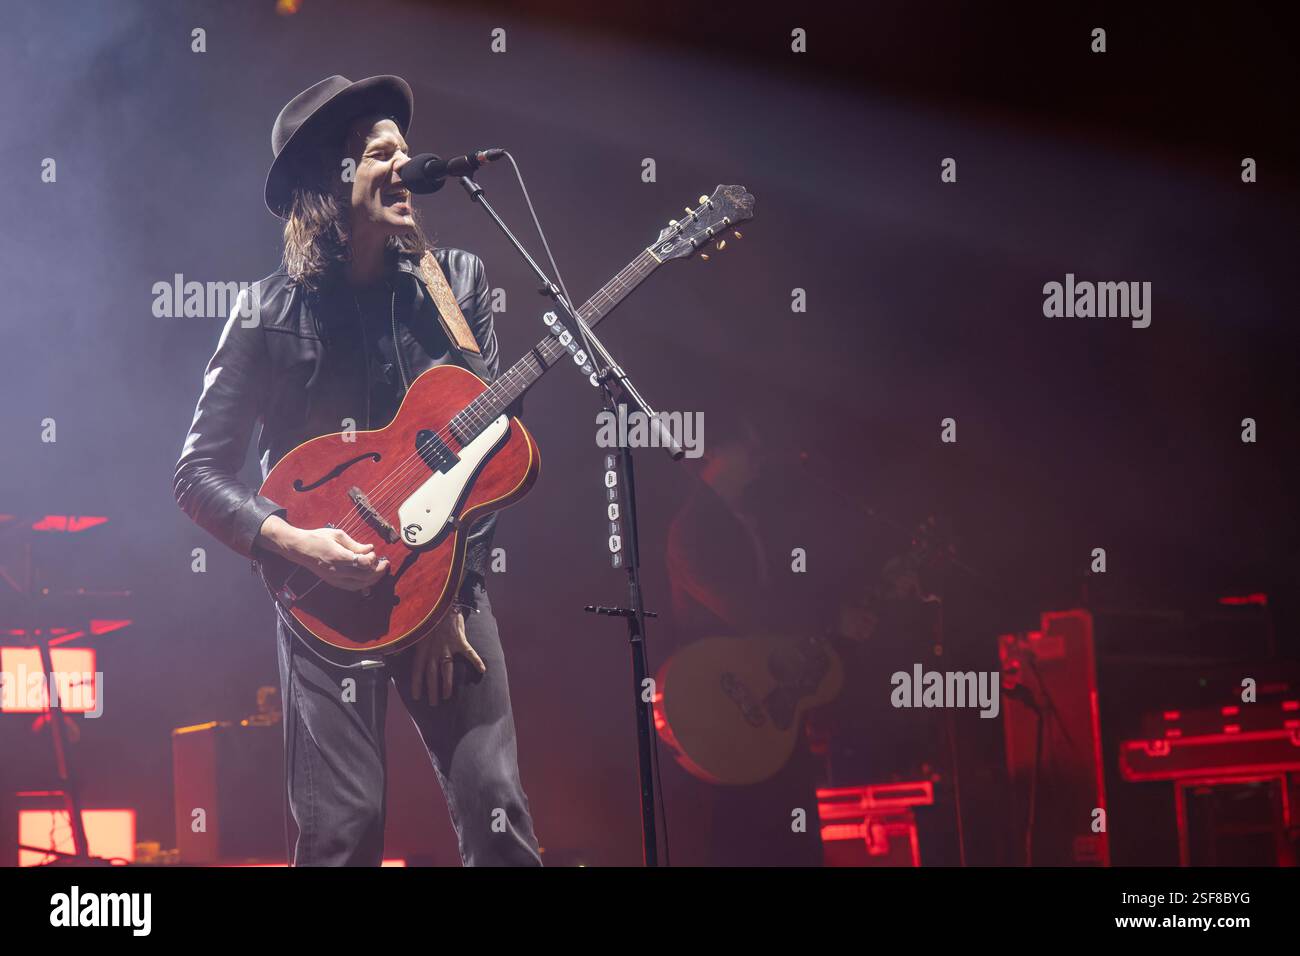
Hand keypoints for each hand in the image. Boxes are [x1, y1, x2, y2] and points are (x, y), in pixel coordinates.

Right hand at [259, 517, 388, 591]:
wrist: (299, 548)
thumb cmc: (318, 538)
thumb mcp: (338, 535)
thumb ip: (355, 544)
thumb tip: (370, 548)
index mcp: (338, 556)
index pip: (362, 563)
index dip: (372, 559)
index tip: (374, 552)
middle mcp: (336, 570)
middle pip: (364, 576)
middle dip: (378, 571)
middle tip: (385, 564)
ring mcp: (334, 578)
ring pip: (359, 585)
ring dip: (373, 579)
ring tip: (380, 571)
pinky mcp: (332, 582)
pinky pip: (351, 587)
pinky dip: (363, 585)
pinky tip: (368, 579)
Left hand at [410, 607, 485, 705]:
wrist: (440, 603)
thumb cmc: (427, 618)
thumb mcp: (415, 631)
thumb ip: (406, 643)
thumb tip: (391, 652)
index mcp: (422, 649)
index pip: (417, 670)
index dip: (417, 684)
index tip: (417, 696)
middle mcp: (433, 651)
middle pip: (432, 674)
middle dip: (431, 690)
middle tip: (433, 703)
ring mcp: (447, 647)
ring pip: (447, 669)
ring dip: (446, 684)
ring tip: (446, 696)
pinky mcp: (459, 642)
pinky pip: (469, 653)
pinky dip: (476, 661)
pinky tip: (482, 670)